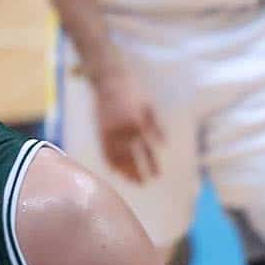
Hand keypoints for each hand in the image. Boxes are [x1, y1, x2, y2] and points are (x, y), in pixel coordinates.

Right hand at [90, 67, 164, 183]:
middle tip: (143, 183)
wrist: (109, 80)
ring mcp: (110, 131)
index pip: (146, 150)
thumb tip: (163, 145)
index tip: (156, 176)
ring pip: (117, 157)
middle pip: (131, 157)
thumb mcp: (148, 107)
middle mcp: (124, 130)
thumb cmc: (132, 91)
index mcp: (139, 124)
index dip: (151, 164)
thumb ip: (156, 127)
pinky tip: (114, 170)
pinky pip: (105, 150)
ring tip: (130, 181)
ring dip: (124, 170)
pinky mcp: (100, 130)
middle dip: (137, 172)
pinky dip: (110, 162)